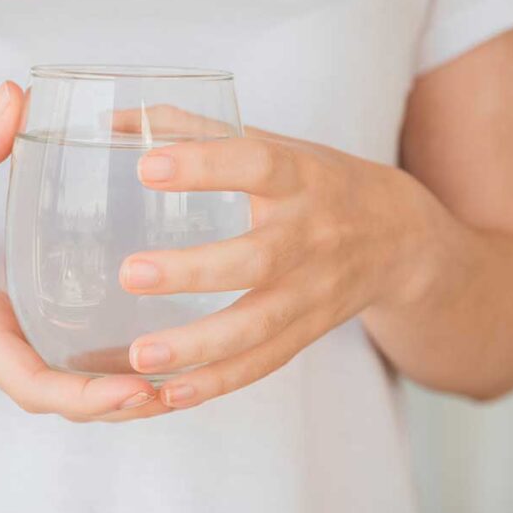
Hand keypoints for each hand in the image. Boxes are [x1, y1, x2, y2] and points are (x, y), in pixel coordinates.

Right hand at [0, 83, 162, 420]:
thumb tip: (16, 92)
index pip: (34, 385)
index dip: (88, 396)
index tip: (140, 390)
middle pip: (64, 404)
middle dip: (120, 406)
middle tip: (182, 386)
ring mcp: (2, 352)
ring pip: (64, 395)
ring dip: (116, 398)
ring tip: (179, 381)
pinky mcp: (5, 341)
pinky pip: (57, 371)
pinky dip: (97, 377)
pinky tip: (138, 356)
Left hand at [119, 119, 436, 408]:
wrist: (400, 237)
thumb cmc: (315, 181)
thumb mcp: (273, 143)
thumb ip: (193, 129)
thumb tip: (112, 120)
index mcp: (300, 177)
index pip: (257, 165)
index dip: (205, 165)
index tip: (146, 167)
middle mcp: (311, 236)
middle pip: (257, 258)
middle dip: (194, 271)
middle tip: (130, 273)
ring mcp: (312, 291)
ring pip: (258, 325)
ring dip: (198, 344)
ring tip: (139, 354)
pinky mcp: (308, 331)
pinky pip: (263, 362)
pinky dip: (219, 382)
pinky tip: (172, 392)